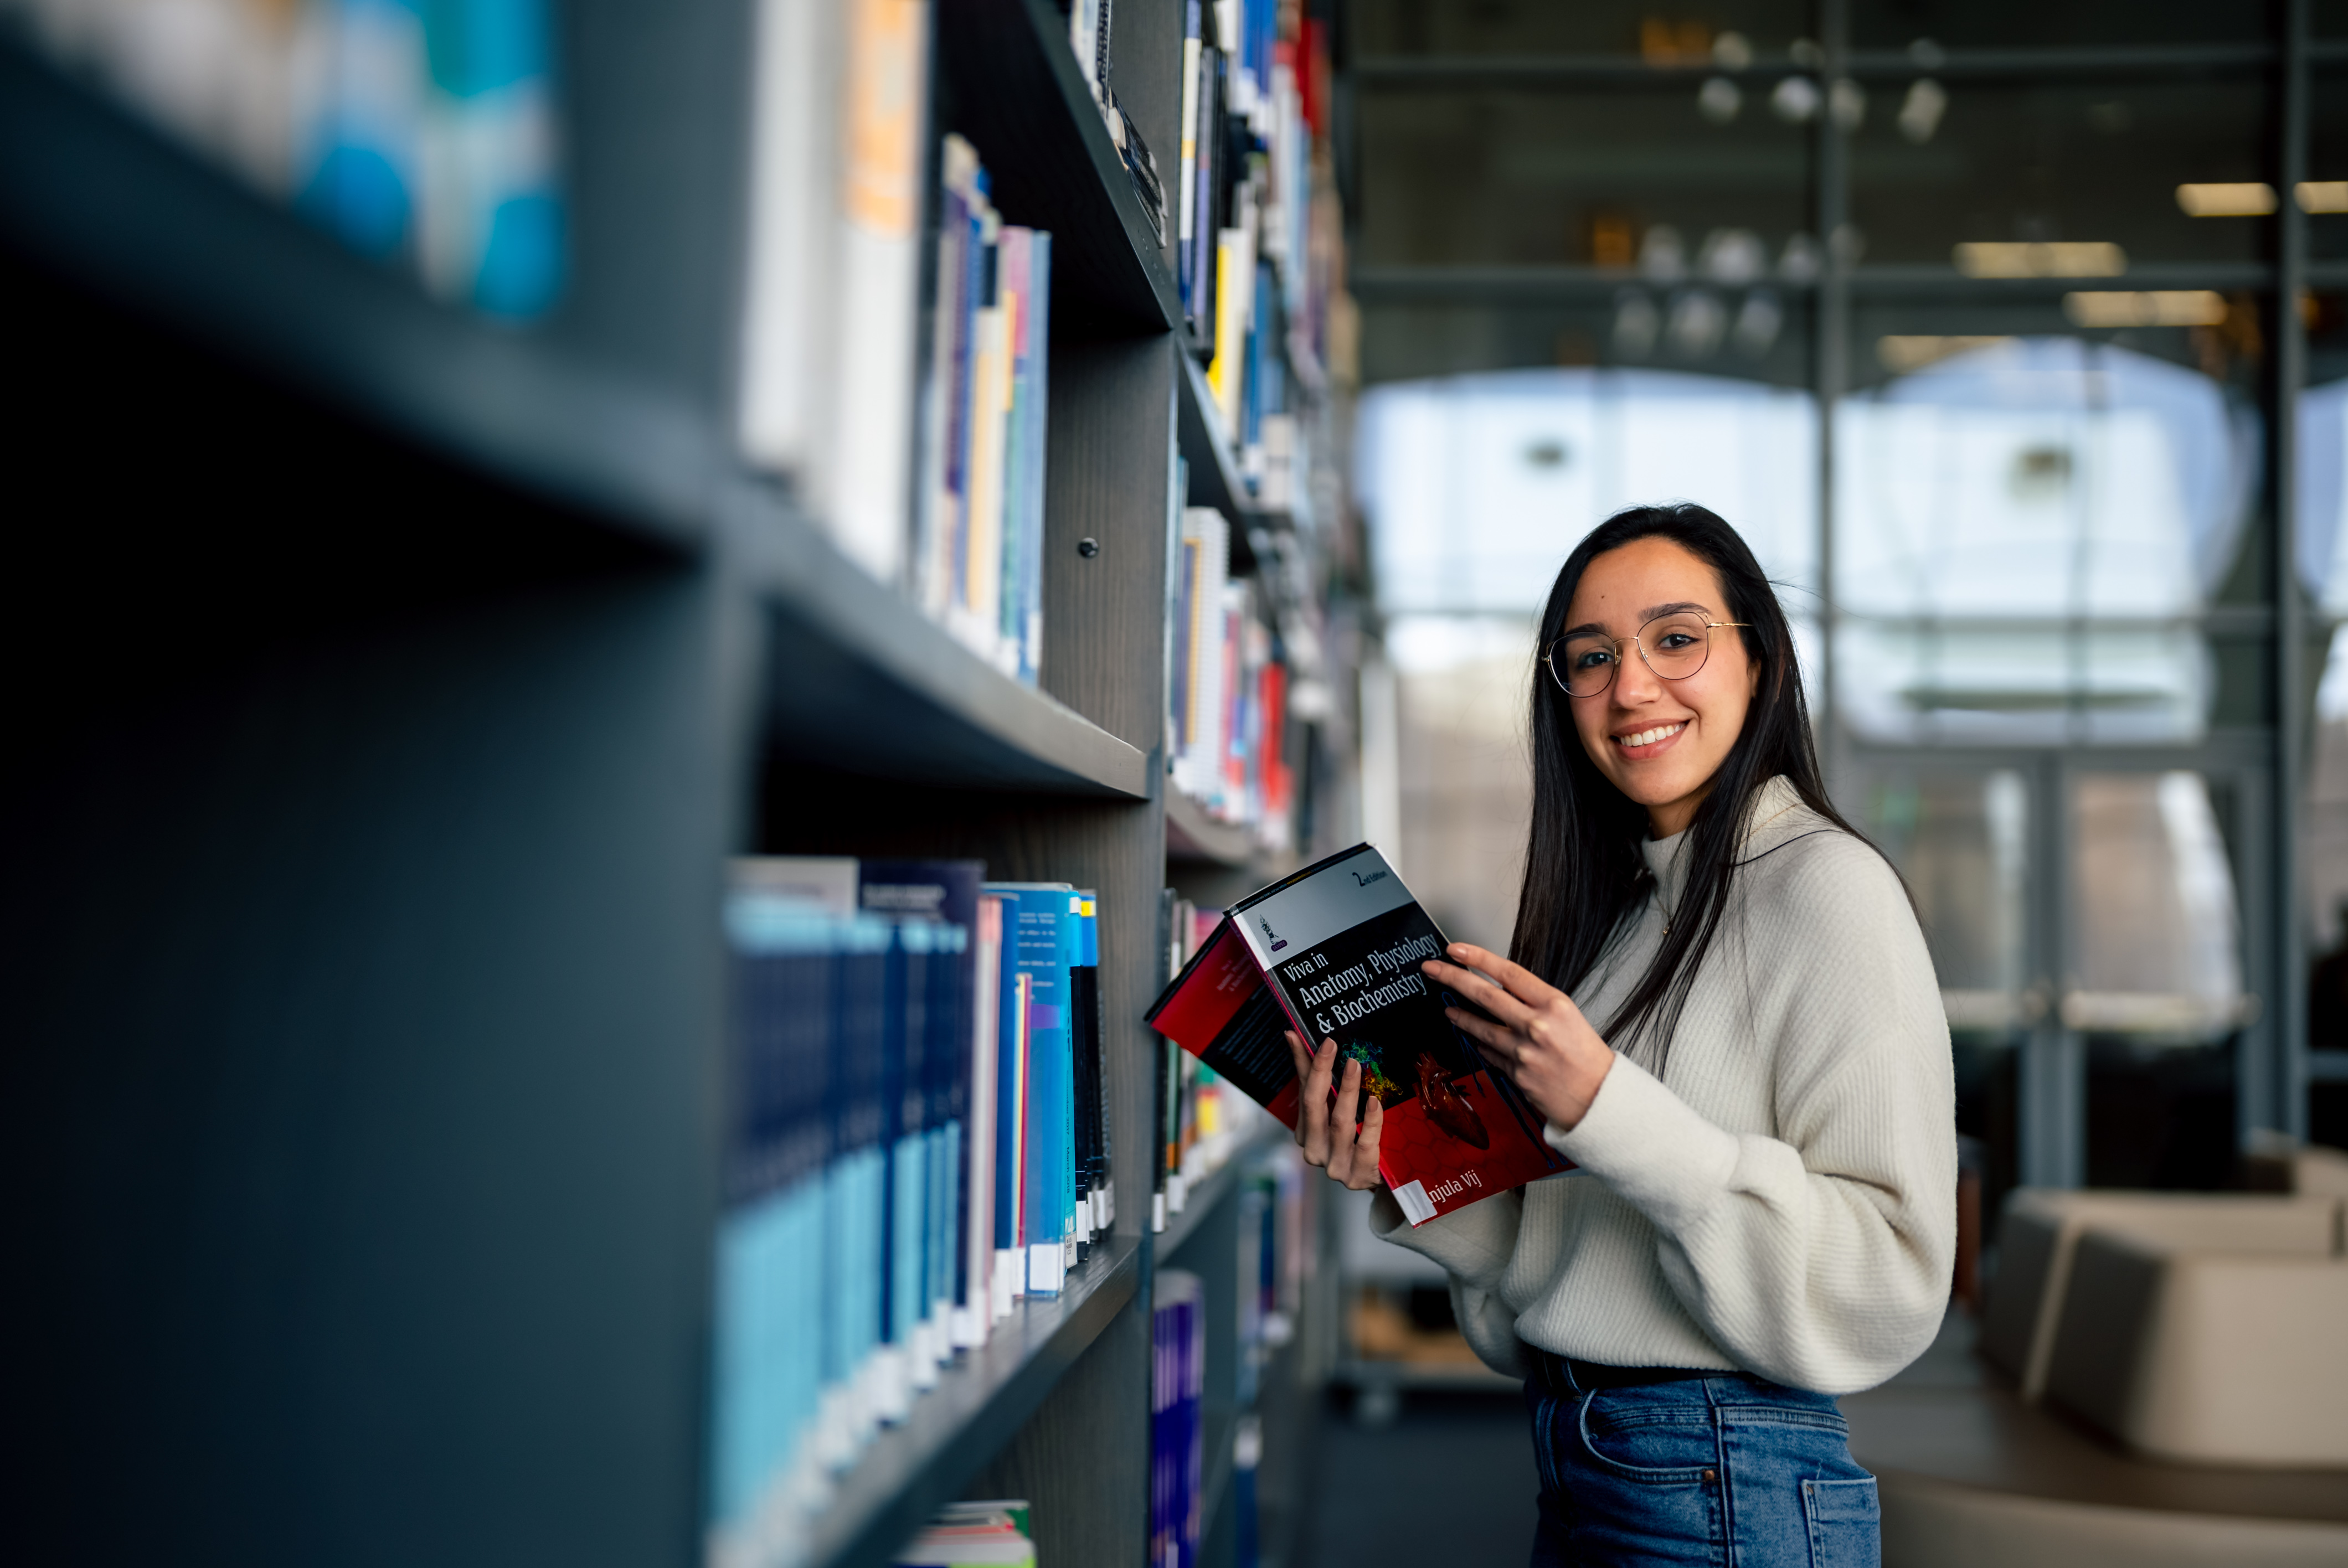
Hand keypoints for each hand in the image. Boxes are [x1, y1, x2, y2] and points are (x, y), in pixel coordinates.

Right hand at [1284, 1031, 1384, 1189]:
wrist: (1383, 1182)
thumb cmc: (1355, 1141)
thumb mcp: (1333, 1110)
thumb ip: (1314, 1076)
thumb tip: (1294, 1035)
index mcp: (1305, 1134)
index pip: (1304, 1093)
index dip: (1310, 1065)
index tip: (1322, 1041)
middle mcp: (1315, 1151)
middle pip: (1314, 1106)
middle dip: (1322, 1073)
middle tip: (1334, 1047)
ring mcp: (1335, 1166)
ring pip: (1340, 1123)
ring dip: (1347, 1091)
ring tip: (1355, 1066)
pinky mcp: (1358, 1176)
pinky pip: (1365, 1143)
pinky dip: (1370, 1121)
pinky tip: (1374, 1101)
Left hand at [1421, 942, 1614, 1131]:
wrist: (1599, 1097)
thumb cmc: (1587, 1056)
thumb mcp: (1568, 1016)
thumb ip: (1535, 1002)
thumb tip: (1502, 989)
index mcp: (1554, 1005)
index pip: (1508, 972)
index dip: (1478, 958)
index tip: (1455, 949)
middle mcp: (1537, 1025)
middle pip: (1485, 994)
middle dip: (1452, 978)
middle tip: (1431, 969)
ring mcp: (1523, 1051)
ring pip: (1480, 1026)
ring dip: (1459, 1015)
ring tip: (1448, 1008)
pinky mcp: (1515, 1073)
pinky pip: (1489, 1053)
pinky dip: (1481, 1044)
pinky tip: (1475, 1039)